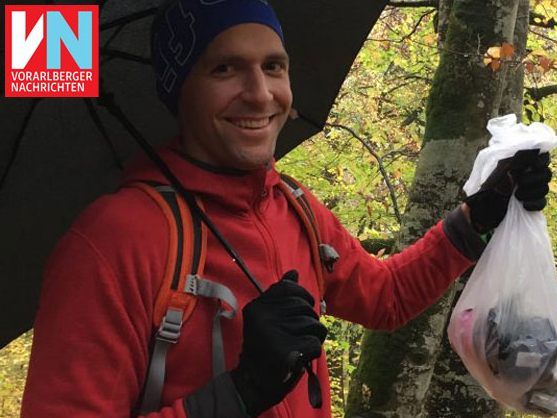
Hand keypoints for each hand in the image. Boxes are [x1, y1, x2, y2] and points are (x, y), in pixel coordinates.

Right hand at [230, 270, 326, 416]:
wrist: (252, 383)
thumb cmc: (263, 348)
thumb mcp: (266, 318)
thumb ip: (280, 296)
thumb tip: (294, 272)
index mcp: (258, 307)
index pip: (289, 288)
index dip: (303, 296)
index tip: (302, 307)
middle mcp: (264, 317)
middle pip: (306, 307)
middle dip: (310, 320)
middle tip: (300, 334)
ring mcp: (274, 334)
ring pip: (314, 325)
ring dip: (314, 337)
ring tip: (301, 346)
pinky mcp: (287, 352)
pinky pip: (315, 344)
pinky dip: (313, 352)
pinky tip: (301, 357)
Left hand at [465, 149, 551, 232]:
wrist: (481, 209)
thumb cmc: (487, 187)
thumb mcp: (499, 172)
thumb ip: (513, 161)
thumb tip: (525, 151)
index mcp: (523, 165)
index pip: (543, 157)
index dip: (541, 160)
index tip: (533, 164)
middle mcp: (530, 176)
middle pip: (546, 174)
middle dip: (534, 178)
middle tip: (520, 182)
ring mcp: (532, 191)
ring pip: (544, 188)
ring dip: (532, 192)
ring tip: (517, 195)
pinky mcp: (532, 204)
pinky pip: (541, 203)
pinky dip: (534, 204)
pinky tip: (524, 205)